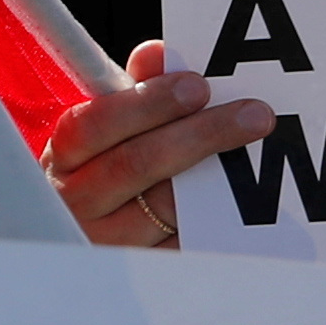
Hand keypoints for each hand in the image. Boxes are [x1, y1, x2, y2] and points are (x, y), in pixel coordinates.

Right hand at [42, 39, 274, 247]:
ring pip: (166, 208)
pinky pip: (186, 246)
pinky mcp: (141, 270)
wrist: (87, 236)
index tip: (197, 85)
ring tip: (262, 158)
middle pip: (135, 164)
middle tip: (255, 115)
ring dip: (218, 180)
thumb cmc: (102, 171)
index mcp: (63, 159)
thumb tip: (158, 54)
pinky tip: (251, 205)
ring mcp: (106, 241)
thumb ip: (132, 94)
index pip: (93, 125)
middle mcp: (75, 202)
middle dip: (200, 135)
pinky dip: (219, 224)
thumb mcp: (106, 135)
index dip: (145, 103)